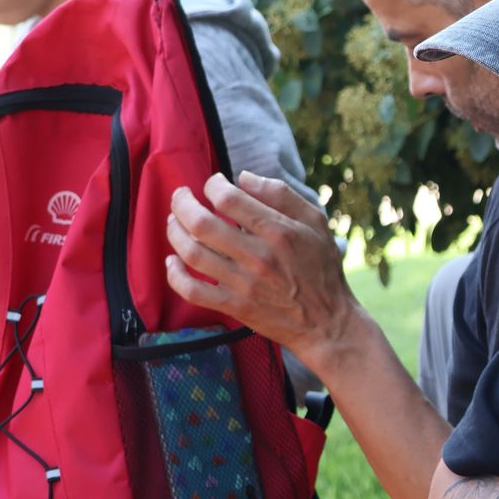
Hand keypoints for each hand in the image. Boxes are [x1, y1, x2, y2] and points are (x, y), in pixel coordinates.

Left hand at [166, 171, 357, 372]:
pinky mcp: (235, 306)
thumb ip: (282, 195)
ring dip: (175, 233)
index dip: (213, 185)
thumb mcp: (315, 223)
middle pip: (202, 224)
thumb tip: (244, 177)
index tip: (214, 184)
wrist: (327, 321)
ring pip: (192, 254)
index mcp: (279, 231)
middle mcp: (258, 256)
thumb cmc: (322, 268)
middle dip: (182, 204)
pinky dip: (175, 275)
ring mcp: (244, 284)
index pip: (229, 199)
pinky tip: (172, 262)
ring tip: (174, 221)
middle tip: (180, 196)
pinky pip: (193, 291)